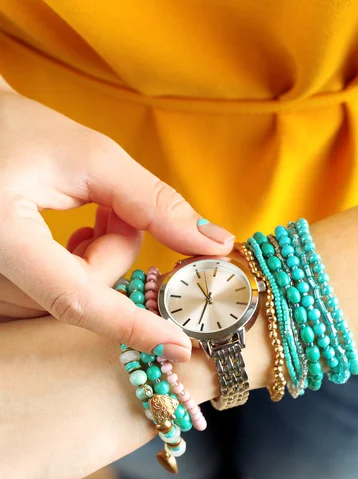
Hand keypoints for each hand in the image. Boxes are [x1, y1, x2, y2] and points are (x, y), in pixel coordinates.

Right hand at [0, 82, 233, 359]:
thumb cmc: (18, 129)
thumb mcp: (89, 157)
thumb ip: (154, 203)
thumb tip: (212, 243)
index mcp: (2, 237)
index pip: (76, 299)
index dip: (132, 325)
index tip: (178, 346)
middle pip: (85, 290)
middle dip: (116, 247)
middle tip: (110, 205)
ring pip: (78, 290)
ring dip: (101, 250)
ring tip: (86, 207)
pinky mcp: (7, 282)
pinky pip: (64, 286)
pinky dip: (85, 258)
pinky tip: (75, 226)